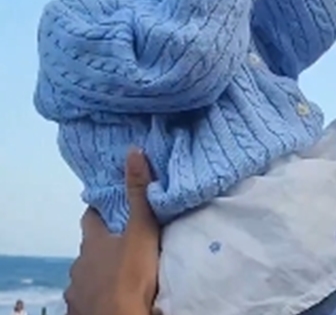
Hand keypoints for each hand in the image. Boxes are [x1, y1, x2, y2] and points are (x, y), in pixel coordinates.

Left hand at [64, 149, 160, 314]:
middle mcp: (80, 262)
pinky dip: (99, 292)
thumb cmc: (131, 275)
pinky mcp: (80, 308)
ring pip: (89, 272)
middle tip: (125, 241)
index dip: (100, 209)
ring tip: (123, 270)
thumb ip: (140, 194)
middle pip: (90, 247)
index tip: (111, 205)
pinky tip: (112, 293)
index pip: (91, 217)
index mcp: (93, 241)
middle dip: (105, 243)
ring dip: (102, 269)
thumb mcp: (142, 231)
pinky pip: (89, 295)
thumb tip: (134, 151)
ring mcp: (78, 287)